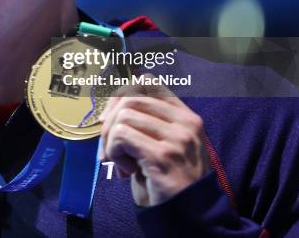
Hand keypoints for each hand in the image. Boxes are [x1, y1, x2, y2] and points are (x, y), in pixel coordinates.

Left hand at [98, 75, 209, 206]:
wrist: (190, 216)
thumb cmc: (169, 179)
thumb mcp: (164, 143)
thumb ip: (146, 121)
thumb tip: (109, 107)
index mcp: (186, 116)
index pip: (148, 82)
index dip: (121, 95)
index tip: (110, 118)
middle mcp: (186, 123)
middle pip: (130, 98)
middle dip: (109, 122)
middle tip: (108, 147)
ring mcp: (177, 138)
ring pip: (123, 116)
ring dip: (111, 141)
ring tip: (120, 161)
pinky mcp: (163, 155)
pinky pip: (121, 135)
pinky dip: (113, 152)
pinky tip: (124, 169)